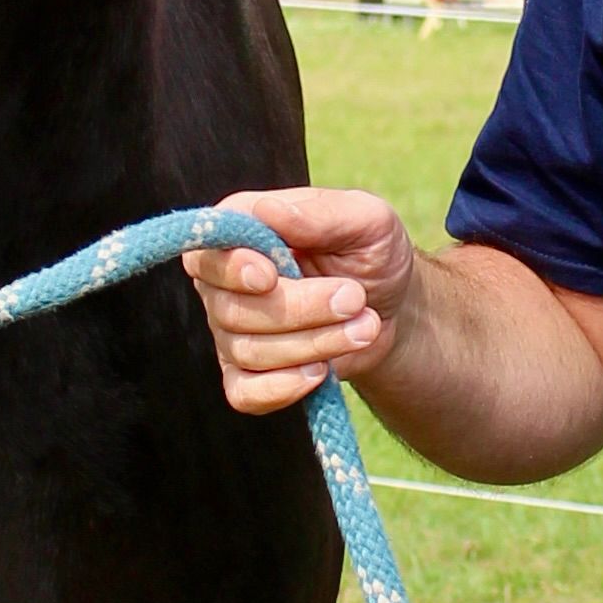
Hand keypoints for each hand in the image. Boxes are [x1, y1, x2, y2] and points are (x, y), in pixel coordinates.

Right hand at [181, 186, 418, 417]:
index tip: (269, 276)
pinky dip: (282, 388)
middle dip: (300, 309)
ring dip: (315, 343)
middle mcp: (226, 282)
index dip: (231, 268)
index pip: (207, 251)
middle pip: (232, 309)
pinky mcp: (249, 375)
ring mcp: (232, 331)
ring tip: (364, 326)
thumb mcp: (366, 220)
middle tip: (355, 298)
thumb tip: (268, 209)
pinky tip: (321, 372)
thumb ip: (319, 213)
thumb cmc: (374, 254)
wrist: (395, 310)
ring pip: (249, 351)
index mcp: (243, 232)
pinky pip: (244, 392)